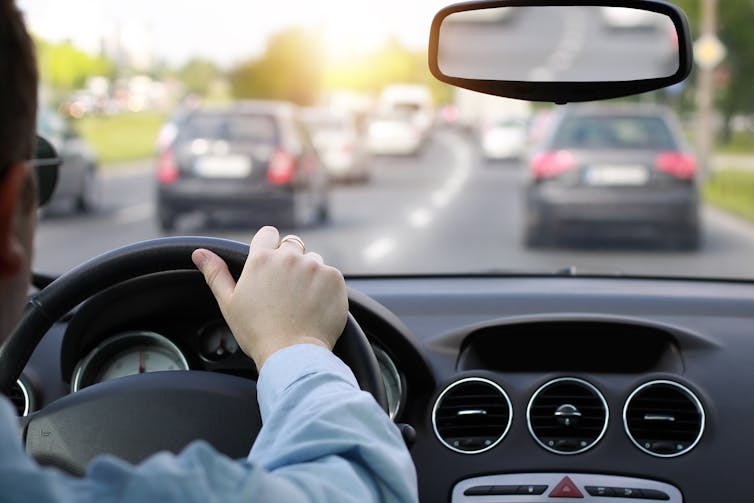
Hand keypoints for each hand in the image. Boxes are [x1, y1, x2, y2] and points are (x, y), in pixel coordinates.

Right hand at [191, 226, 347, 369]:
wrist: (292, 354)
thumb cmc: (257, 332)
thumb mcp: (229, 303)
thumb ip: (216, 273)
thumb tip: (199, 252)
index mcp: (261, 259)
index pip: (268, 234)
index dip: (269, 248)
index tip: (270, 265)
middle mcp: (289, 257)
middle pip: (292, 247)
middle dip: (289, 262)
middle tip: (285, 291)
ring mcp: (314, 266)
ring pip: (313, 260)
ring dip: (309, 274)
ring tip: (301, 301)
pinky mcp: (334, 279)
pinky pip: (330, 275)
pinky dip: (325, 287)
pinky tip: (316, 306)